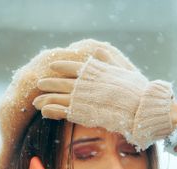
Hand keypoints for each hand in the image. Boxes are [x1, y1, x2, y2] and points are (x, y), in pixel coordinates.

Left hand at [31, 49, 175, 148]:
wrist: (141, 108)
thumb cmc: (136, 90)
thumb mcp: (121, 70)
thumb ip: (107, 61)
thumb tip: (97, 49)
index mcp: (94, 71)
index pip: (72, 66)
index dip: (60, 66)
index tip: (52, 66)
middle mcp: (85, 83)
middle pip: (61, 82)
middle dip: (49, 83)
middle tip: (39, 84)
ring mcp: (82, 98)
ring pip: (57, 97)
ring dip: (45, 98)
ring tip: (36, 102)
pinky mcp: (82, 113)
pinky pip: (62, 111)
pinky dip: (51, 111)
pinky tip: (44, 112)